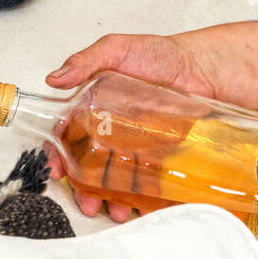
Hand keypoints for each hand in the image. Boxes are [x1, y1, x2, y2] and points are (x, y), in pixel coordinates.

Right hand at [45, 32, 211, 222]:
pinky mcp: (159, 155)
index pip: (67, 136)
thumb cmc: (160, 55)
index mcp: (93, 108)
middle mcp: (110, 130)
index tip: (56, 169)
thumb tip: (55, 78)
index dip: (58, 155)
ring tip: (116, 209)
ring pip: (115, 178)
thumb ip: (86, 60)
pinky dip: (143, 197)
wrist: (202, 67)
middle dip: (84, 189)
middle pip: (88, 166)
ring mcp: (134, 145)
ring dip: (111, 198)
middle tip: (88, 202)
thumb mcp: (119, 48)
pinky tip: (143, 206)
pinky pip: (147, 180)